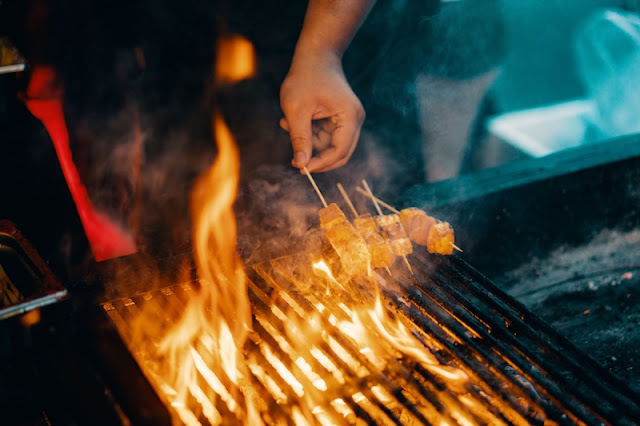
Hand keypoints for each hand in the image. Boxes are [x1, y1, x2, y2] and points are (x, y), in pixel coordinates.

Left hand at [280, 50, 364, 172]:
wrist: (315, 55)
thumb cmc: (306, 77)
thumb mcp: (297, 110)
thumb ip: (300, 139)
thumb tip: (301, 165)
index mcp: (350, 117)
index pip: (339, 151)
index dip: (320, 163)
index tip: (300, 168)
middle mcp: (354, 120)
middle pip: (340, 153)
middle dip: (316, 158)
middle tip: (295, 160)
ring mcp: (348, 120)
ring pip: (330, 146)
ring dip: (307, 142)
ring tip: (287, 124)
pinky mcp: (339, 119)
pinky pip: (325, 136)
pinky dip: (308, 134)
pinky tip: (292, 120)